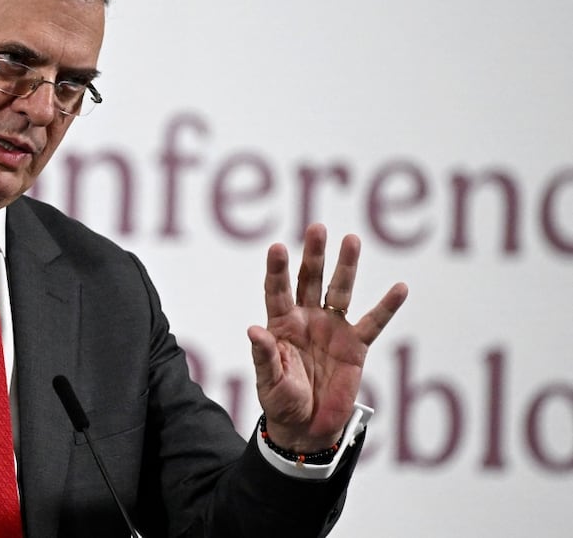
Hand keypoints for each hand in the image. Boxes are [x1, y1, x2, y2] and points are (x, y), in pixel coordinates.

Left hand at [247, 223, 407, 451]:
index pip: (277, 290)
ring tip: (351, 240)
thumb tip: (253, 329)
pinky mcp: (356, 346)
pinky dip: (387, 306)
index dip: (277, 270)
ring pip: (340, 291)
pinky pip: (373, 323)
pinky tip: (400, 287)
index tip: (278, 247)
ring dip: (346, 267)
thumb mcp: (269, 381)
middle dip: (314, 255)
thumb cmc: (281, 402)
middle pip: (309, 280)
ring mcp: (332, 329)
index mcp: (281, 324)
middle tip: (317, 228)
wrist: (307, 427)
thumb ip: (263, 355)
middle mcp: (307, 319)